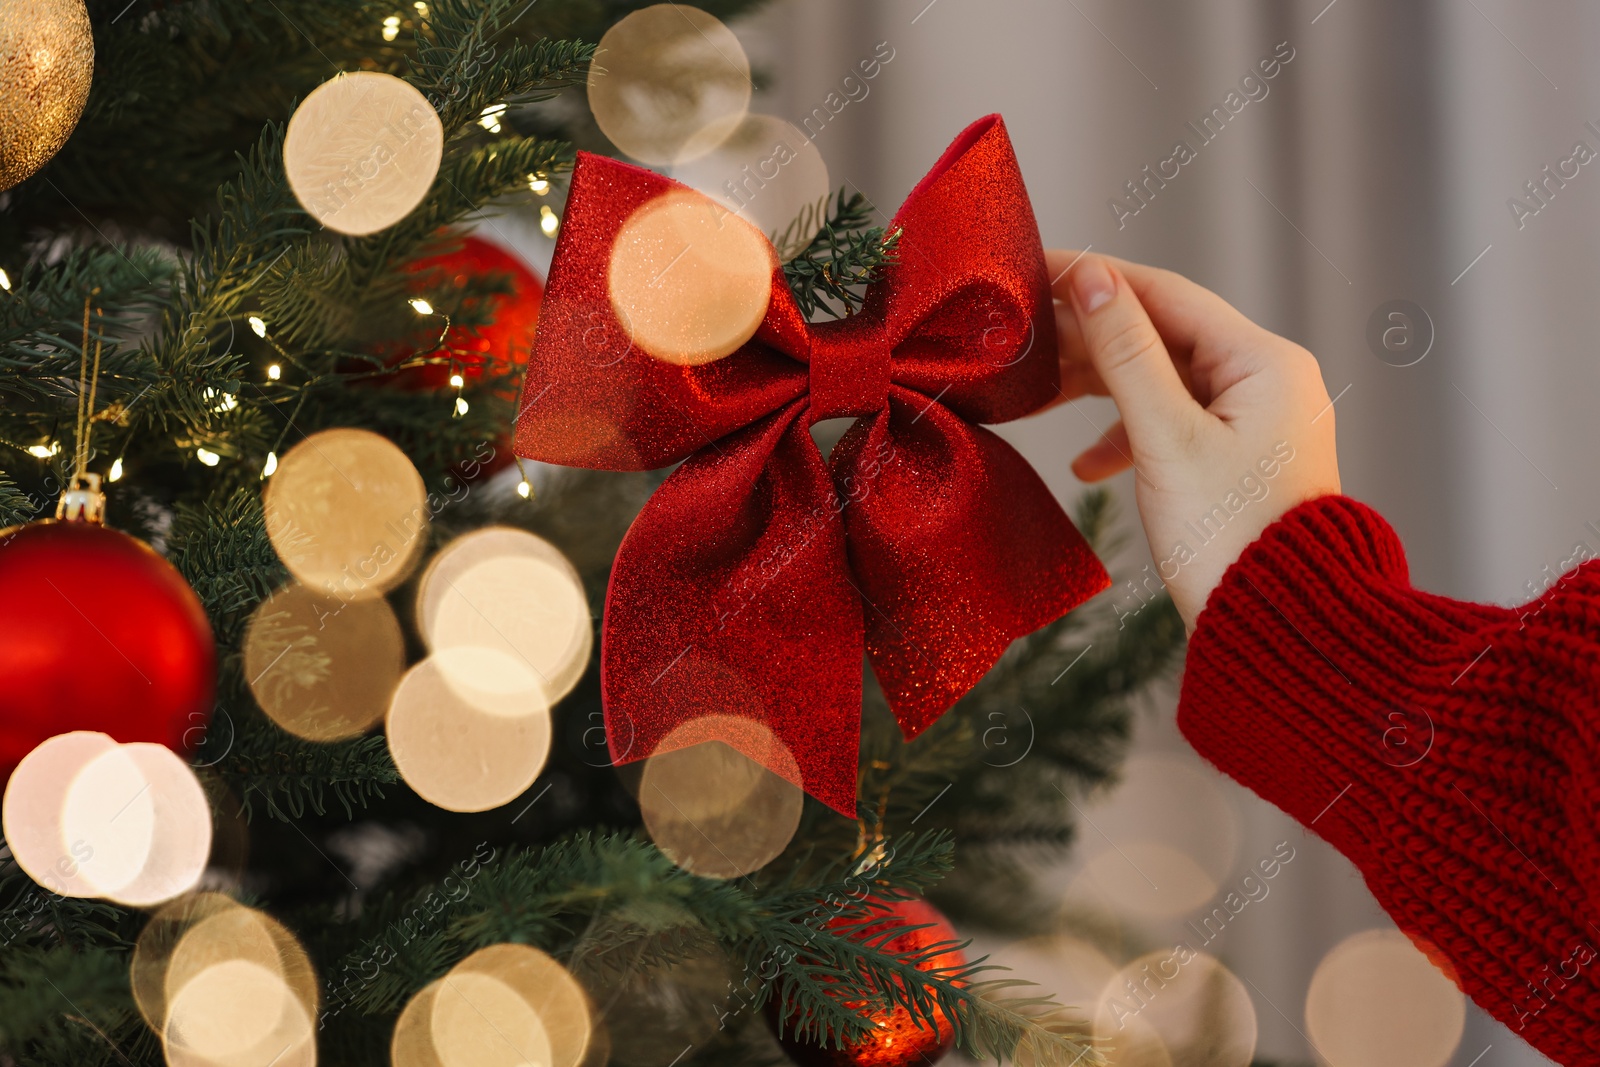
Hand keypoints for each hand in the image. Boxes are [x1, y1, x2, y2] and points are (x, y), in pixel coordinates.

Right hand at [1044, 251, 1341, 630]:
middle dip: (1090, 339)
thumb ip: (1126, 354)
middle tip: (1023, 341)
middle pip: (1162, 335)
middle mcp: (1267, 380)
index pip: (1166, 293)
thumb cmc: (1232, 540)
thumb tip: (1092, 278)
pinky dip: (1127, 436)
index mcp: (1264, 362)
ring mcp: (1254, 420)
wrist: (1277, 630)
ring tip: (1039, 400)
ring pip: (1162, 381)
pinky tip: (1086, 466)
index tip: (1036, 271)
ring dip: (1100, 389)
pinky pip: (1173, 426)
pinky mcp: (1237, 459)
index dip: (1097, 277)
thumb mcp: (1166, 439)